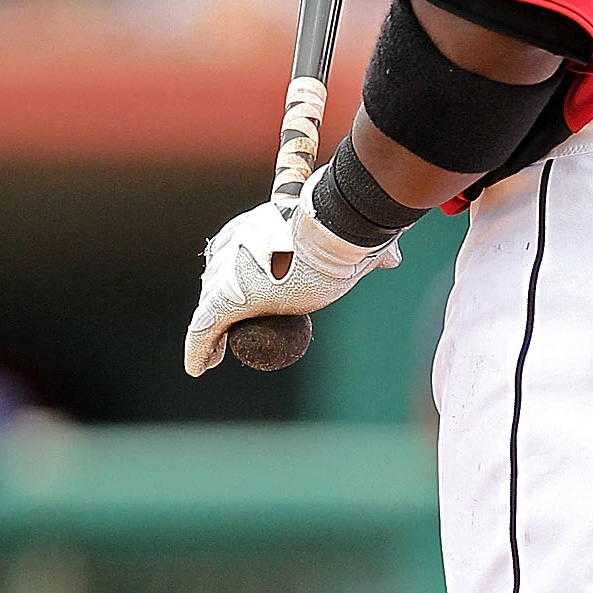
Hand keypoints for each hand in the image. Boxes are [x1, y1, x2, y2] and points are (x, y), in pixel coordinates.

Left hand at [184, 178, 398, 377]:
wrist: (334, 233)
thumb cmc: (345, 231)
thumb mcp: (355, 241)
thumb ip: (373, 249)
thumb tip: (392, 260)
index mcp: (254, 225)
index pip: (235, 253)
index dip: (237, 278)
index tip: (248, 298)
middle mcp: (233, 244)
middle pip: (219, 280)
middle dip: (223, 305)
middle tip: (231, 333)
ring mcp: (226, 272)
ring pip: (210, 307)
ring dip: (213, 333)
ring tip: (212, 355)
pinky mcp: (223, 299)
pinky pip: (204, 330)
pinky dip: (199, 350)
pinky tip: (199, 367)